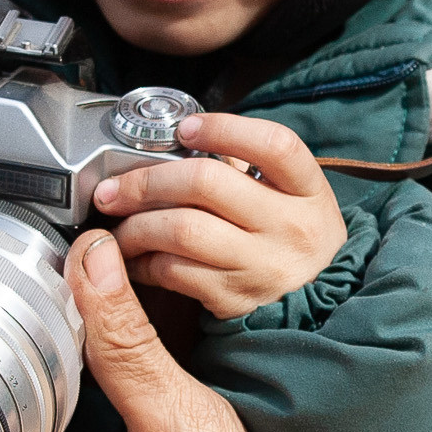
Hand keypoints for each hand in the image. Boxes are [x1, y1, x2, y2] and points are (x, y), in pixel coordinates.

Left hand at [88, 112, 346, 318]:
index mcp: (307, 190)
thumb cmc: (289, 235)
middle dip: (148, 180)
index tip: (184, 130)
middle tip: (115, 188)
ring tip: (119, 223)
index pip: (274, 145)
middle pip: (208, 183)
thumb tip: (173, 149)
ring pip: (182, 231)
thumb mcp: (289, 195)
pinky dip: (142, 261)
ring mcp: (263, 266)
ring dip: (136, 225)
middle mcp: (291, 227)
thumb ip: (242, 168)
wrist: (316, 302)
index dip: (223, 129)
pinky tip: (134, 254)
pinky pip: (173, 272)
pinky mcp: (235, 299)